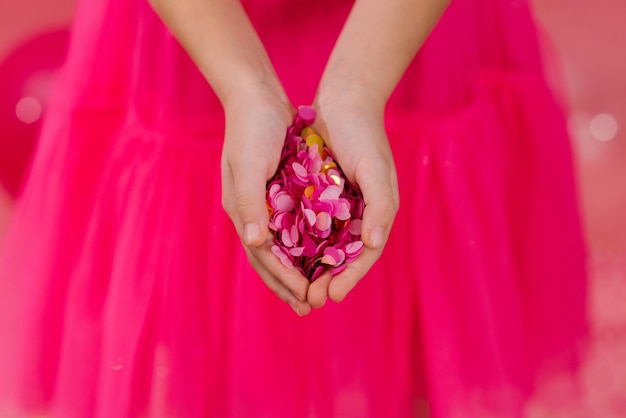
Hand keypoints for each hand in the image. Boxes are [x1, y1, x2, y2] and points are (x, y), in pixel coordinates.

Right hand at [221, 86, 312, 315]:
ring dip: (296, 269)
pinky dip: (302, 244)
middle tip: (310, 306)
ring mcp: (264, 202)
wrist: (256, 95)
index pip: (263, 255)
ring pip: (281, 245)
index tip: (305, 298)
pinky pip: (291, 225)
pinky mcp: (278, 191)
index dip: (283, 279)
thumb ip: (250, 202)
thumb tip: (254, 243)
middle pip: (270, 258)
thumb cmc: (252, 128)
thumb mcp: (249, 163)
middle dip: (289, 283)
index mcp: (242, 210)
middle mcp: (252, 211)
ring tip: (312, 289)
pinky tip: (317, 253)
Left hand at [307, 87, 398, 305]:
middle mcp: (358, 213)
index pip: (364, 255)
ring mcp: (338, 205)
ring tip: (295, 287)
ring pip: (323, 245)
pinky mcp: (318, 194)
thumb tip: (373, 244)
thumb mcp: (376, 169)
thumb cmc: (364, 135)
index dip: (349, 277)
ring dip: (310, 267)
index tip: (331, 295)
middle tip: (308, 300)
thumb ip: (380, 206)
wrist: (344, 99)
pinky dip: (298, 241)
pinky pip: (308, 224)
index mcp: (377, 213)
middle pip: (342, 256)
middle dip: (326, 279)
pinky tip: (282, 253)